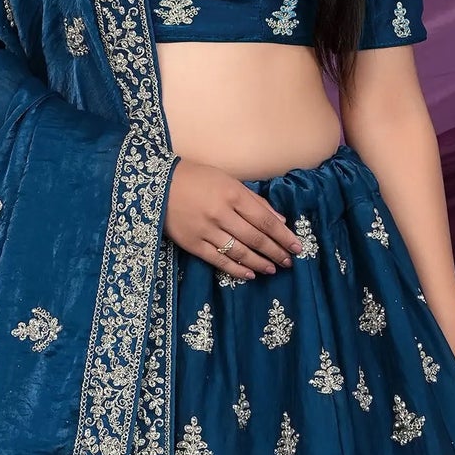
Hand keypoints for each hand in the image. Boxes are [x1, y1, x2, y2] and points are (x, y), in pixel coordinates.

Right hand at [164, 159, 303, 278]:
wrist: (158, 184)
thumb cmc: (198, 179)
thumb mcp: (228, 181)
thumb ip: (254, 201)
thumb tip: (279, 220)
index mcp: (233, 194)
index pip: (265, 220)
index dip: (283, 235)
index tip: (296, 246)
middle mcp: (221, 213)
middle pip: (255, 238)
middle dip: (275, 251)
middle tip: (288, 262)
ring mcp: (206, 231)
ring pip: (239, 252)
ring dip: (259, 263)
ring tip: (272, 269)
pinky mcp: (193, 244)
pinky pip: (219, 260)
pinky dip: (236, 269)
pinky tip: (249, 275)